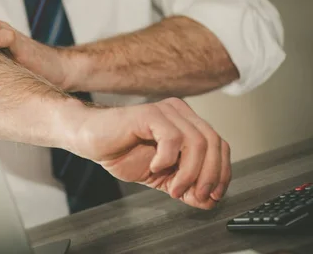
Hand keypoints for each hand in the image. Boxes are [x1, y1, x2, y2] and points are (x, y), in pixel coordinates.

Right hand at [68, 98, 230, 209]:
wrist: (90, 139)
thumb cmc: (121, 151)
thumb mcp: (160, 176)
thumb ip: (185, 186)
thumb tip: (209, 201)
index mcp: (186, 123)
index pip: (219, 145)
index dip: (222, 172)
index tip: (213, 195)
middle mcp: (180, 113)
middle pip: (213, 143)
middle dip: (209, 175)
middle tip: (195, 195)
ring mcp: (166, 111)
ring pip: (197, 142)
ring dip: (189, 172)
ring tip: (173, 188)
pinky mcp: (150, 114)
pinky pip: (173, 138)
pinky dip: (168, 159)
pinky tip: (155, 167)